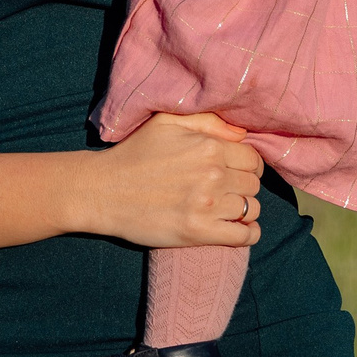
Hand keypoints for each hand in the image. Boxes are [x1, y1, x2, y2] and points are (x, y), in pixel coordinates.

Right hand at [75, 111, 262, 246]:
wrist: (102, 191)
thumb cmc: (134, 153)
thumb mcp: (167, 123)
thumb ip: (208, 121)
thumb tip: (242, 133)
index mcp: (208, 146)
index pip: (253, 158)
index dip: (246, 165)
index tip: (233, 171)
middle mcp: (213, 174)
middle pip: (253, 184)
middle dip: (243, 186)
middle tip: (224, 190)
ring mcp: (207, 205)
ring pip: (252, 209)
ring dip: (243, 209)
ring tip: (225, 208)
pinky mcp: (199, 232)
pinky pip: (245, 236)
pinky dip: (248, 233)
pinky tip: (237, 229)